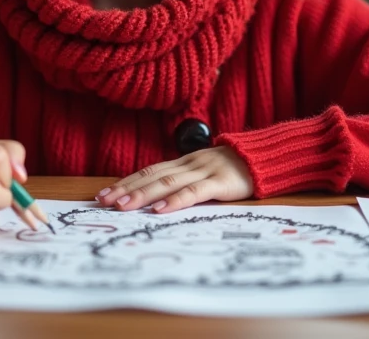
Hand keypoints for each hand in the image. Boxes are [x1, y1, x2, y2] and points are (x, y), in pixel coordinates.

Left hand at [94, 146, 253, 213]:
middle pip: (152, 176)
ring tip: (123, 205)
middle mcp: (188, 164)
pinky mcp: (220, 182)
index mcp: (183, 162)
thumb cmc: (233, 169)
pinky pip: (194, 192)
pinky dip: (175, 201)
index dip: (125, 181)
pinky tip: (159, 210)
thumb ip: (183, 181)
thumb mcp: (203, 173)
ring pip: (168, 182)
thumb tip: (156, 196)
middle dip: (126, 188)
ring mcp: (204, 171)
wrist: (265, 158)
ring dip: (143, 194)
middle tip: (103, 200)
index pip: (148, 171)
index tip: (103, 193)